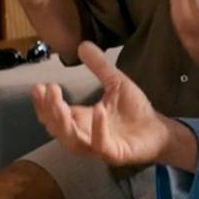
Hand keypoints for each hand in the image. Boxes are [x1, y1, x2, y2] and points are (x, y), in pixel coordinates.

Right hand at [31, 42, 171, 166]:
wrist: (159, 130)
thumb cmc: (135, 110)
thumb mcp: (116, 83)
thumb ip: (99, 66)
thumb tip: (83, 44)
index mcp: (81, 120)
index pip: (54, 115)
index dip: (43, 103)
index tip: (39, 86)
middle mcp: (85, 135)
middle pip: (57, 128)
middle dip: (49, 110)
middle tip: (48, 90)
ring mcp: (98, 147)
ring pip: (72, 142)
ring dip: (64, 124)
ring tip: (61, 105)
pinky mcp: (115, 154)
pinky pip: (101, 145)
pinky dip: (98, 129)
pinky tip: (98, 110)